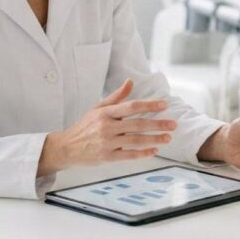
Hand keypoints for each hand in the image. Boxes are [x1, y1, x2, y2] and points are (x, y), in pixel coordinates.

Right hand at [37, 79, 176, 174]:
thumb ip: (117, 96)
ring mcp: (107, 142)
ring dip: (154, 139)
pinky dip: (142, 153)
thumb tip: (131, 81)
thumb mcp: (98, 108)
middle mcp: (107, 126)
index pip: (132, 106)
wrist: (66, 147)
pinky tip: (154, 151)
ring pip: (135, 140)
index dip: (149, 105)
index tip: (164, 105)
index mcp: (106, 112)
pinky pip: (128, 155)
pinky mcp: (107, 157)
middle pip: (138, 124)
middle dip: (158, 124)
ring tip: (168, 138)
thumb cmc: (85, 126)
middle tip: (173, 124)